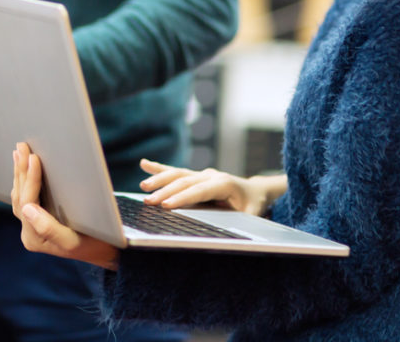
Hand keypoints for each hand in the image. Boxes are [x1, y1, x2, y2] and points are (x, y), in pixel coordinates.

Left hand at [12, 142, 119, 270]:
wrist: (104, 251)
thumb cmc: (93, 244)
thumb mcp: (72, 241)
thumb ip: (48, 228)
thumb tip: (27, 209)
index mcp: (34, 238)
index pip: (27, 202)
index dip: (30, 179)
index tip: (33, 158)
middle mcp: (28, 232)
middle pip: (20, 197)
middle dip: (21, 170)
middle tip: (22, 147)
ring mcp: (31, 225)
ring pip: (20, 195)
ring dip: (19, 172)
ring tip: (19, 152)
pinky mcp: (37, 218)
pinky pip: (26, 196)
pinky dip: (24, 179)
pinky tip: (23, 167)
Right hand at [138, 160, 284, 216]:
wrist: (255, 191)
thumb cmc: (253, 206)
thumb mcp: (251, 216)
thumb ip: (239, 222)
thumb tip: (229, 234)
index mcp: (224, 184)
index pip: (199, 191)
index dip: (182, 197)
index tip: (166, 206)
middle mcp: (211, 175)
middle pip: (184, 181)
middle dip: (165, 191)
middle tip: (148, 201)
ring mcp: (202, 174)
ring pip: (178, 174)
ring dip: (159, 179)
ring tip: (143, 186)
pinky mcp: (196, 176)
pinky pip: (176, 172)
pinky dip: (160, 168)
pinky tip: (144, 164)